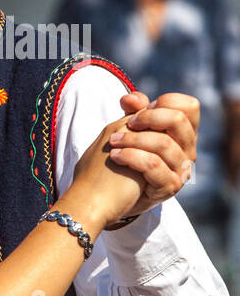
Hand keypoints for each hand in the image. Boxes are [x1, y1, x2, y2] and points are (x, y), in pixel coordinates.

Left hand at [107, 91, 198, 216]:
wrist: (106, 197)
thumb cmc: (120, 160)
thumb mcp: (128, 132)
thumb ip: (133, 112)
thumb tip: (130, 97)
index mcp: (182, 133)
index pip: (189, 107)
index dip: (164, 102)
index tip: (138, 111)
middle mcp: (187, 150)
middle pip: (179, 120)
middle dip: (148, 118)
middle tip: (126, 125)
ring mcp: (181, 169)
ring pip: (164, 143)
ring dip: (132, 140)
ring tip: (112, 143)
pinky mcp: (170, 186)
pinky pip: (154, 165)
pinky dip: (131, 157)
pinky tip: (115, 156)